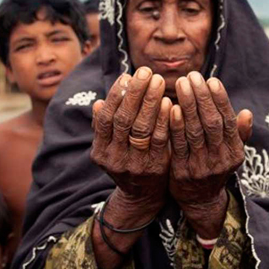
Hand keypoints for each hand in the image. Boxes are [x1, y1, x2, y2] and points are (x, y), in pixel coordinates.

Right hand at [90, 67, 171, 219]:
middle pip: (124, 120)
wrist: (141, 196)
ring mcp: (135, 164)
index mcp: (100, 150)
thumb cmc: (126, 161)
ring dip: (151, 101)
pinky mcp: (155, 168)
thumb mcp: (110, 147)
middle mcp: (114, 158)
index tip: (127, 76)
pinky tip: (170, 103)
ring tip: (159, 81)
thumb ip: (106, 127)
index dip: (116, 96)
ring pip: (142, 128)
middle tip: (146, 71)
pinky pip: (160, 140)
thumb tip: (98, 102)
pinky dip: (165, 120)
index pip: (106, 118)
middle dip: (135, 93)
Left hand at [169, 72, 251, 237]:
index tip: (212, 80)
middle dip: (202, 97)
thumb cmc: (215, 167)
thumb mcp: (231, 153)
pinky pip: (178, 145)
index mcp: (235, 152)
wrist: (200, 201)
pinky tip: (171, 108)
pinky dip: (175, 126)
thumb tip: (247, 113)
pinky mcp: (182, 171)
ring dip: (188, 105)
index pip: (228, 121)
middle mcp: (220, 159)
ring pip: (195, 131)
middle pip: (211, 123)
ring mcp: (201, 166)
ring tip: (181, 84)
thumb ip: (238, 133)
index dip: (220, 100)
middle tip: (192, 76)